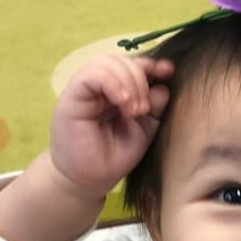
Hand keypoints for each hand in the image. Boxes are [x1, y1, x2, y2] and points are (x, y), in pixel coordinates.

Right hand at [49, 53, 173, 197]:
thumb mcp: (143, 130)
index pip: (133, 64)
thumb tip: (164, 85)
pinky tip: (123, 102)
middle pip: (121, 60)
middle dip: (140, 78)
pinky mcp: (72, 96)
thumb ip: (154, 108)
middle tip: (144, 109)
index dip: (152, 64)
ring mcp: (84, 90)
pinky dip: (112, 82)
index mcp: (117, 91)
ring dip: (128, 82)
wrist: (88, 181)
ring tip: (134, 110)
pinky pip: (90, 75)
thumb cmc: (114, 157)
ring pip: (107, 62)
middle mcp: (100, 86)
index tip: (168, 70)